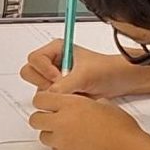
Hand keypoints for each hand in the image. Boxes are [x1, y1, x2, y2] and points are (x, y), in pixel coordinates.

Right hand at [20, 40, 139, 97]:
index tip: (59, 76)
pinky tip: (74, 97)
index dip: (45, 70)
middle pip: (30, 72)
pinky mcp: (58, 91)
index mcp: (56, 49)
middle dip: (44, 82)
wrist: (120, 81)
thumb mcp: (85, 74)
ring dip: (53, 93)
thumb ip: (66, 84)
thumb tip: (51, 93)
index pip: (34, 59)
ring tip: (72, 91)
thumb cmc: (107, 69)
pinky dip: (58, 101)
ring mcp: (54, 78)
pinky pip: (47, 99)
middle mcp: (52, 62)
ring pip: (38, 88)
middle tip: (62, 85)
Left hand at [28, 89, 148, 149]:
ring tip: (70, 135)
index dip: (44, 102)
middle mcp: (61, 122)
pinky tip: (77, 147)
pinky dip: (62, 149)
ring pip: (43, 136)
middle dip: (43, 118)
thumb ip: (82, 102)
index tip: (47, 104)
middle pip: (35, 119)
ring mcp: (61, 141)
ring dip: (52, 134)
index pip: (40, 99)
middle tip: (54, 120)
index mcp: (70, 105)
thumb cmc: (120, 129)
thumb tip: (76, 102)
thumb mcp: (102, 104)